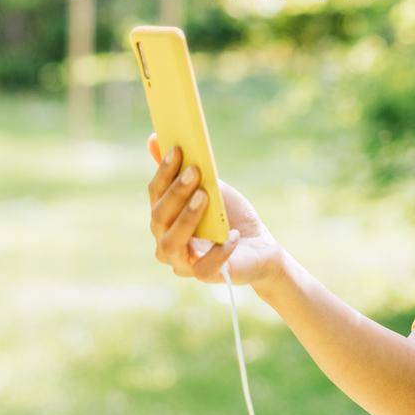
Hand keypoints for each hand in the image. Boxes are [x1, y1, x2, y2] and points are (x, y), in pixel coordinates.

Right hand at [145, 132, 281, 287]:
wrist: (259, 245)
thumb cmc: (229, 215)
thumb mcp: (209, 187)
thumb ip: (184, 169)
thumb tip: (154, 139)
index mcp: (164, 219)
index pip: (155, 194)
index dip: (164, 172)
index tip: (177, 149)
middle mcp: (166, 242)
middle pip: (158, 218)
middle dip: (175, 192)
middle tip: (194, 171)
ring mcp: (184, 262)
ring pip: (171, 243)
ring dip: (186, 218)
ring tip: (204, 197)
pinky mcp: (206, 275)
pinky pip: (204, 267)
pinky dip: (218, 250)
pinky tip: (231, 235)